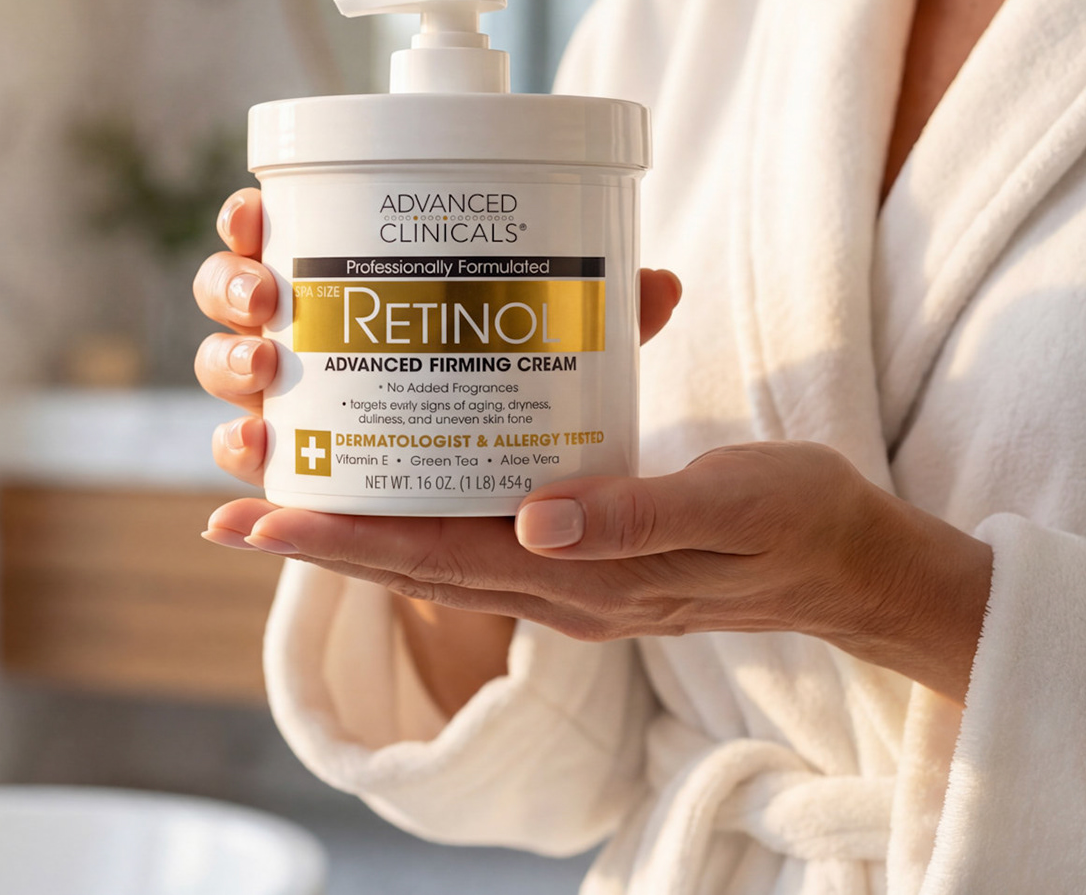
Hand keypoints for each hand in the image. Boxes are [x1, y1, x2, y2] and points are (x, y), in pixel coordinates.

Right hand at [191, 186, 683, 486]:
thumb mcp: (560, 345)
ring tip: (268, 368)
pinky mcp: (300, 465)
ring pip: (228, 371)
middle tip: (270, 300)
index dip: (250, 218)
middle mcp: (303, 328)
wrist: (506, 490)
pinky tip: (261, 462)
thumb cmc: (516, 383)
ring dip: (228, 367)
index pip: (278, 227)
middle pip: (233, 294)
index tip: (256, 211)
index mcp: (347, 271)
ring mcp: (293, 398)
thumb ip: (597, 317)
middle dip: (231, 289)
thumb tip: (658, 287)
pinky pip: (254, 456)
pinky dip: (244, 455)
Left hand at [209, 441, 993, 701]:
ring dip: (357, 539)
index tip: (264, 517)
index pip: (440, 562)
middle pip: (417, 569)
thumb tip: (533, 524)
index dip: (346, 540)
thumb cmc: (801, 521)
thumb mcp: (733, 504)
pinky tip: (396, 492)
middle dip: (320, 543)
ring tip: (282, 508)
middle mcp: (564, 592)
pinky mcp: (588, 560)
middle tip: (230, 511)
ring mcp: (573, 583)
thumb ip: (637, 514)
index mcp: (588, 582)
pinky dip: (421, 526)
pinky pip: (482, 547)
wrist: (855, 565)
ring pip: (441, 563)